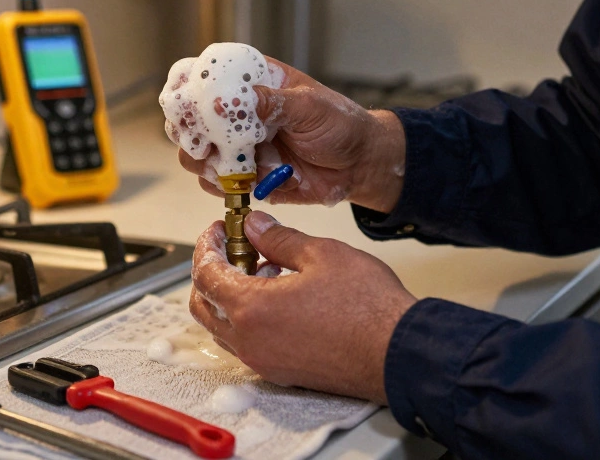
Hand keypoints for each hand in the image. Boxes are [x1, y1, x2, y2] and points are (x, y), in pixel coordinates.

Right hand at [178, 57, 405, 211]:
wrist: (360, 164)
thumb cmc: (342, 125)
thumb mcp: (310, 106)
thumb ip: (271, 103)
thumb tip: (226, 101)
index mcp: (254, 82)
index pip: (205, 75)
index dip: (188, 88)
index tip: (189, 104)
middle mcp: (239, 113)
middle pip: (189, 117)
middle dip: (189, 131)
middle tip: (206, 142)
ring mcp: (238, 145)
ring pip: (195, 153)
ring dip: (203, 161)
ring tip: (229, 164)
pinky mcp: (245, 175)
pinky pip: (216, 182)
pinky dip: (220, 184)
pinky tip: (242, 181)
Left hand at [189, 212, 417, 403]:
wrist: (397, 353)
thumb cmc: (366, 305)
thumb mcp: (320, 254)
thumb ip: (278, 238)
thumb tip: (255, 226)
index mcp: (251, 309)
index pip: (205, 274)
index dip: (207, 245)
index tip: (219, 229)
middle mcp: (249, 342)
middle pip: (203, 305)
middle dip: (210, 272)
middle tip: (233, 247)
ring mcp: (264, 362)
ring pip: (223, 327)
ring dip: (230, 296)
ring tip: (263, 268)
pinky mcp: (281, 372)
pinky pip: (247, 344)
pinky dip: (248, 318)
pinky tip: (279, 296)